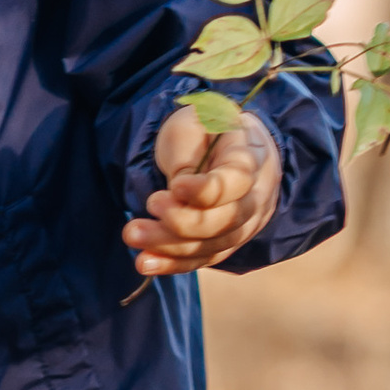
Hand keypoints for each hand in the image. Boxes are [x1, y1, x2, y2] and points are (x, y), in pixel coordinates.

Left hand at [123, 103, 280, 279]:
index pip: (237, 182)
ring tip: (133, 235)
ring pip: (213, 245)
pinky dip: (173, 264)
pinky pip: (203, 259)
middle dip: (184, 222)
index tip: (176, 186)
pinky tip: (145, 262)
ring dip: (170, 246)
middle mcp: (256, 196)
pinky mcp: (227, 242)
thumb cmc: (205, 131)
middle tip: (151, 205)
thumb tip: (176, 197)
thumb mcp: (192, 125)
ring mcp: (245, 224)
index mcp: (251, 157)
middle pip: (227, 221)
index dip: (207, 190)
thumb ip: (186, 159)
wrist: (221, 145)